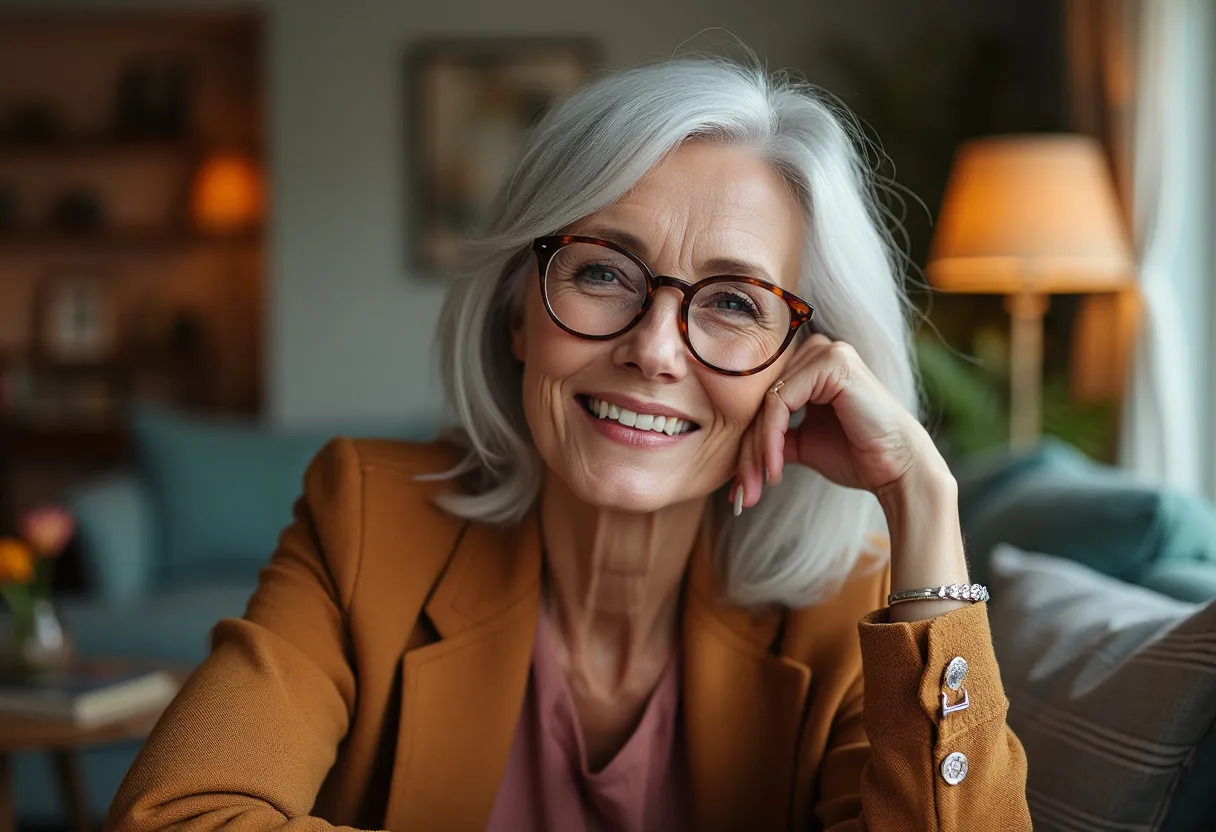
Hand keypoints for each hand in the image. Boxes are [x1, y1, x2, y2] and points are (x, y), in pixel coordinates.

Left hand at [733, 333, 946, 508]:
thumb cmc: (856, 455)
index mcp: (810, 365)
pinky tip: (775, 468)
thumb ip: (772, 437)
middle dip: (747, 451)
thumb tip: (734, 458)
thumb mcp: (802, 444)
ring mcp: (826, 352)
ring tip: (756, 485)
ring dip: (756, 450)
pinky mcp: (832, 363)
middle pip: (760, 400)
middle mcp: (817, 351)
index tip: (739, 486)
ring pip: (766, 402)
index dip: (746, 444)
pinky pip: (781, 402)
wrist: (898, 469)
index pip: (762, 400)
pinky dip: (771, 439)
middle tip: (741, 493)